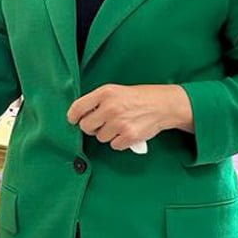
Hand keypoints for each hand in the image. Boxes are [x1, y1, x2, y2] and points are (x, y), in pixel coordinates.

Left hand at [66, 84, 192, 150]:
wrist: (163, 105)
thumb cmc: (139, 97)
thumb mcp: (116, 91)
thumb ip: (98, 101)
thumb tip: (81, 115)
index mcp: (105, 93)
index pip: (78, 107)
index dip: (73, 116)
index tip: (73, 120)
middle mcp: (110, 107)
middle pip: (86, 126)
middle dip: (92, 127)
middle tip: (100, 124)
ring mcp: (119, 123)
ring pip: (100, 138)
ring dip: (107, 135)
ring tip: (118, 126)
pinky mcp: (129, 136)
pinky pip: (114, 145)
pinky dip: (119, 142)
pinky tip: (126, 133)